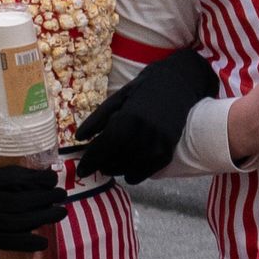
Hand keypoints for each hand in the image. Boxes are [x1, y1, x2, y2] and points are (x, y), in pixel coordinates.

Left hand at [72, 48, 216, 182]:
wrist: (178, 84)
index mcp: (127, 119)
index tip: (81, 170)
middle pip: (115, 161)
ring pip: (130, 169)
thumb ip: (97, 119)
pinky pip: (147, 172)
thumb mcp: (117, 98)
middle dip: (102, 165)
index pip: (103, 149)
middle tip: (98, 162)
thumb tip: (79, 138)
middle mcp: (143, 134)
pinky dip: (135, 174)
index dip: (90, 162)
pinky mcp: (169, 150)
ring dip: (117, 170)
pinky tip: (129, 169)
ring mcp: (158, 144)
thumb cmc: (144, 88)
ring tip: (112, 164)